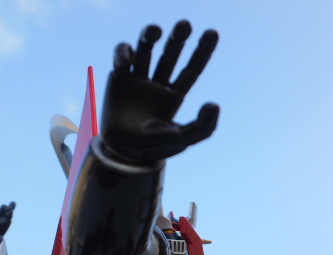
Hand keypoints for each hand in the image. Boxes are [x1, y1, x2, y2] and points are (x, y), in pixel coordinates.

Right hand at [101, 20, 219, 161]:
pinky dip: (124, 52)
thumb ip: (203, 127)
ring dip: (150, 34)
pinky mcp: (118, 78)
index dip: (202, 50)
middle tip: (185, 25)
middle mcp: (158, 82)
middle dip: (178, 37)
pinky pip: (121, 56)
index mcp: (174, 93)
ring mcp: (138, 78)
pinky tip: (128, 59)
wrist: (122, 152)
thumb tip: (214, 104)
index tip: (212, 33)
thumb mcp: (183, 140)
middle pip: (171, 53)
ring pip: (146, 47)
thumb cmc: (154, 146)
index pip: (192, 68)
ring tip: (155, 31)